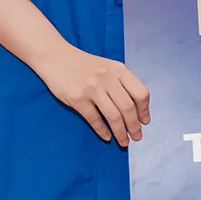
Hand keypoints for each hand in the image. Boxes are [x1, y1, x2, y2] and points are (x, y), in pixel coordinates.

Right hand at [35, 45, 149, 146]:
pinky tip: (106, 137)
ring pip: (114, 116)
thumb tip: (134, 109)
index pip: (140, 93)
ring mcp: (93, 89)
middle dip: (134, 126)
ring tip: (124, 141)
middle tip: (136, 136)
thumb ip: (120, 83)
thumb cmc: (83, 64)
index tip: (145, 121)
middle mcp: (108, 78)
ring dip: (121, 132)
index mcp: (119, 70)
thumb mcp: (107, 67)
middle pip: (128, 108)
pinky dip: (102, 131)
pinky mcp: (78, 99)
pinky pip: (94, 119)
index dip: (144, 110)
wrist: (56, 57)